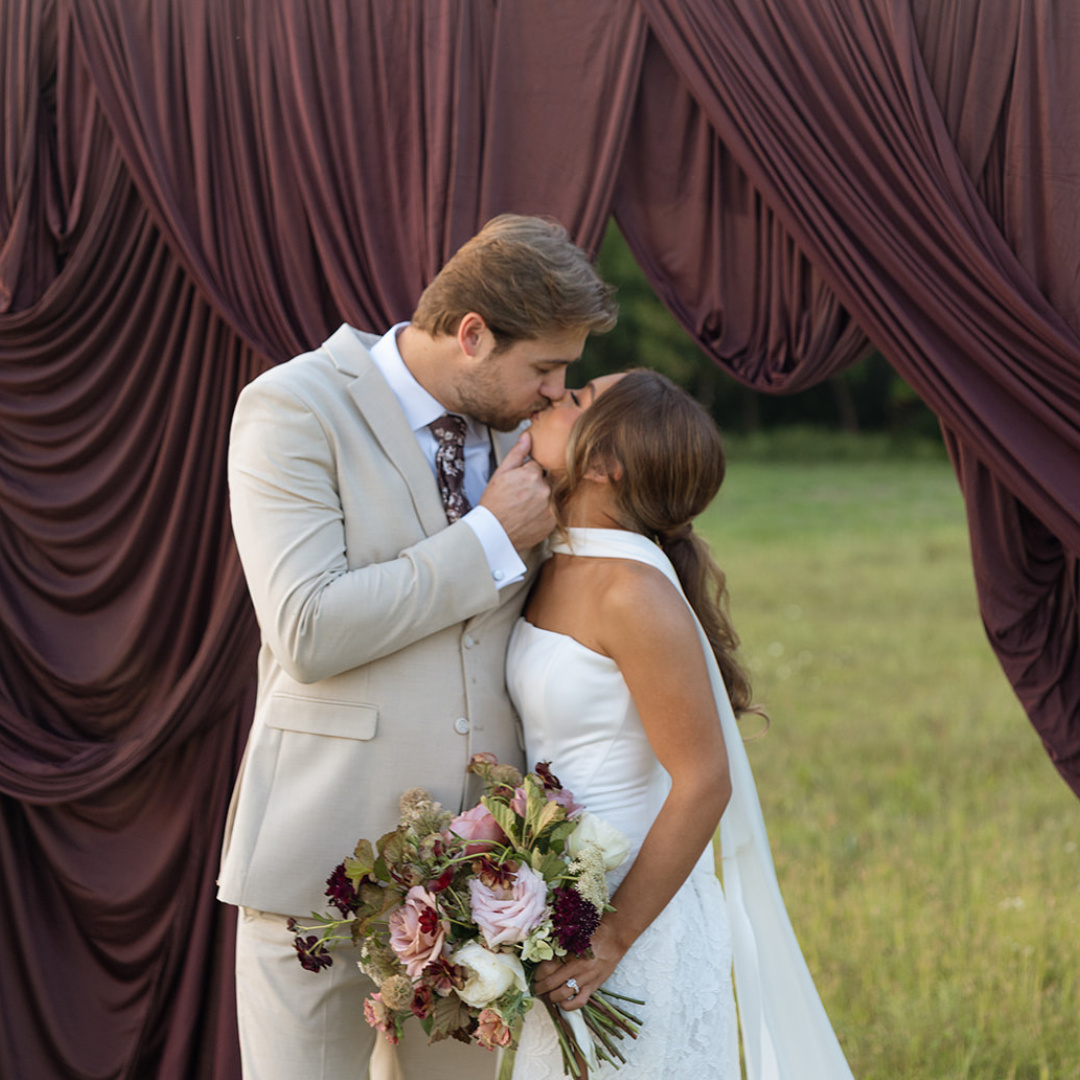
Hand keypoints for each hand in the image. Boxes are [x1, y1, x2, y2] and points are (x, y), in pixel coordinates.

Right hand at [479, 431, 553, 549]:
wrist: (493, 533)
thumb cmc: (494, 503)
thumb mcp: (501, 473)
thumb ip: (517, 453)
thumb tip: (528, 436)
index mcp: (532, 474)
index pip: (538, 467)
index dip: (527, 474)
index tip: (519, 484)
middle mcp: (544, 490)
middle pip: (547, 480)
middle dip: (536, 485)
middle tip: (521, 497)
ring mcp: (550, 507)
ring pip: (551, 495)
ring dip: (542, 499)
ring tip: (525, 507)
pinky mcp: (553, 522)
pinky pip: (553, 512)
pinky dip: (544, 513)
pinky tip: (530, 516)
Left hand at [530, 921, 626, 1011]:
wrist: (615, 938)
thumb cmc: (593, 933)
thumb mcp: (575, 935)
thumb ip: (560, 944)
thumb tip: (542, 953)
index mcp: (569, 952)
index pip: (546, 967)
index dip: (537, 973)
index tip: (534, 975)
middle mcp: (576, 966)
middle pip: (551, 983)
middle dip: (539, 988)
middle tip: (535, 987)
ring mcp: (585, 978)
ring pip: (561, 994)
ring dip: (550, 997)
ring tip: (546, 996)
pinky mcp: (593, 986)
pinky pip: (579, 1002)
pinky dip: (568, 1006)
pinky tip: (562, 1003)